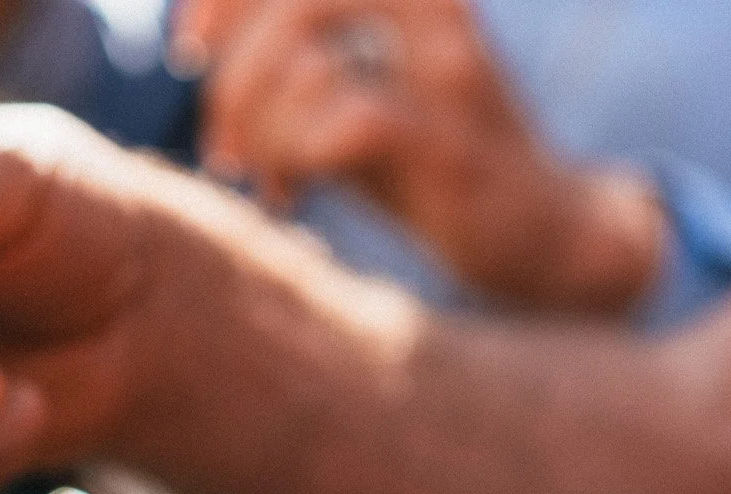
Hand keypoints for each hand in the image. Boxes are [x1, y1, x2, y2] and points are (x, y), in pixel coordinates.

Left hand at [182, 0, 665, 313]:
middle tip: (222, 140)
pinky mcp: (453, 143)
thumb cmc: (427, 164)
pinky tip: (291, 195)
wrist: (540, 234)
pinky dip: (296, 162)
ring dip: (258, 133)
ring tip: (260, 176)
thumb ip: (289, 61)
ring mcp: (448, 73)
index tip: (190, 49)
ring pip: (310, 65)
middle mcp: (434, 10)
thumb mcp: (351, 92)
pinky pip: (347, 125)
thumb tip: (198, 42)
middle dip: (233, 74)